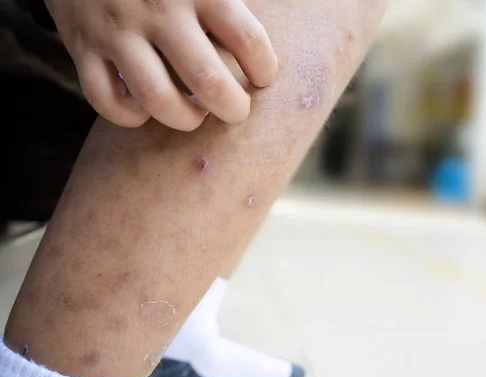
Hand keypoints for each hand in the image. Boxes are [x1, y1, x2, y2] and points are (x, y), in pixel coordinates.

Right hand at [45, 0, 277, 130]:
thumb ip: (227, 0)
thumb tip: (260, 42)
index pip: (248, 39)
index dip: (264, 68)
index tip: (263, 77)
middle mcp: (159, 10)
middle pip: (207, 79)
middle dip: (232, 108)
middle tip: (236, 110)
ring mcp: (117, 30)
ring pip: (157, 98)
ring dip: (184, 118)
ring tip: (195, 114)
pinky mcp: (82, 46)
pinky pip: (105, 99)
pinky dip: (129, 116)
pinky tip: (144, 110)